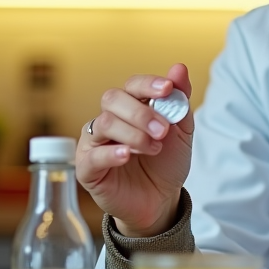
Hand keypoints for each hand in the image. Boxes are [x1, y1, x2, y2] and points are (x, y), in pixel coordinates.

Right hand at [76, 63, 194, 237]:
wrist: (161, 200)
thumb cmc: (165, 163)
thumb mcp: (181, 131)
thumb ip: (179, 101)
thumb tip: (179, 68)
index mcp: (131, 107)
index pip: (133, 85)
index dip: (148, 84)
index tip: (167, 89)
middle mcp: (109, 120)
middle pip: (113, 99)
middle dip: (141, 112)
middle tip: (163, 130)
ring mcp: (95, 142)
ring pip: (104, 123)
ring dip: (133, 133)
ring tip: (154, 147)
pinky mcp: (87, 168)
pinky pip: (93, 155)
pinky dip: (111, 152)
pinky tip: (126, 155)